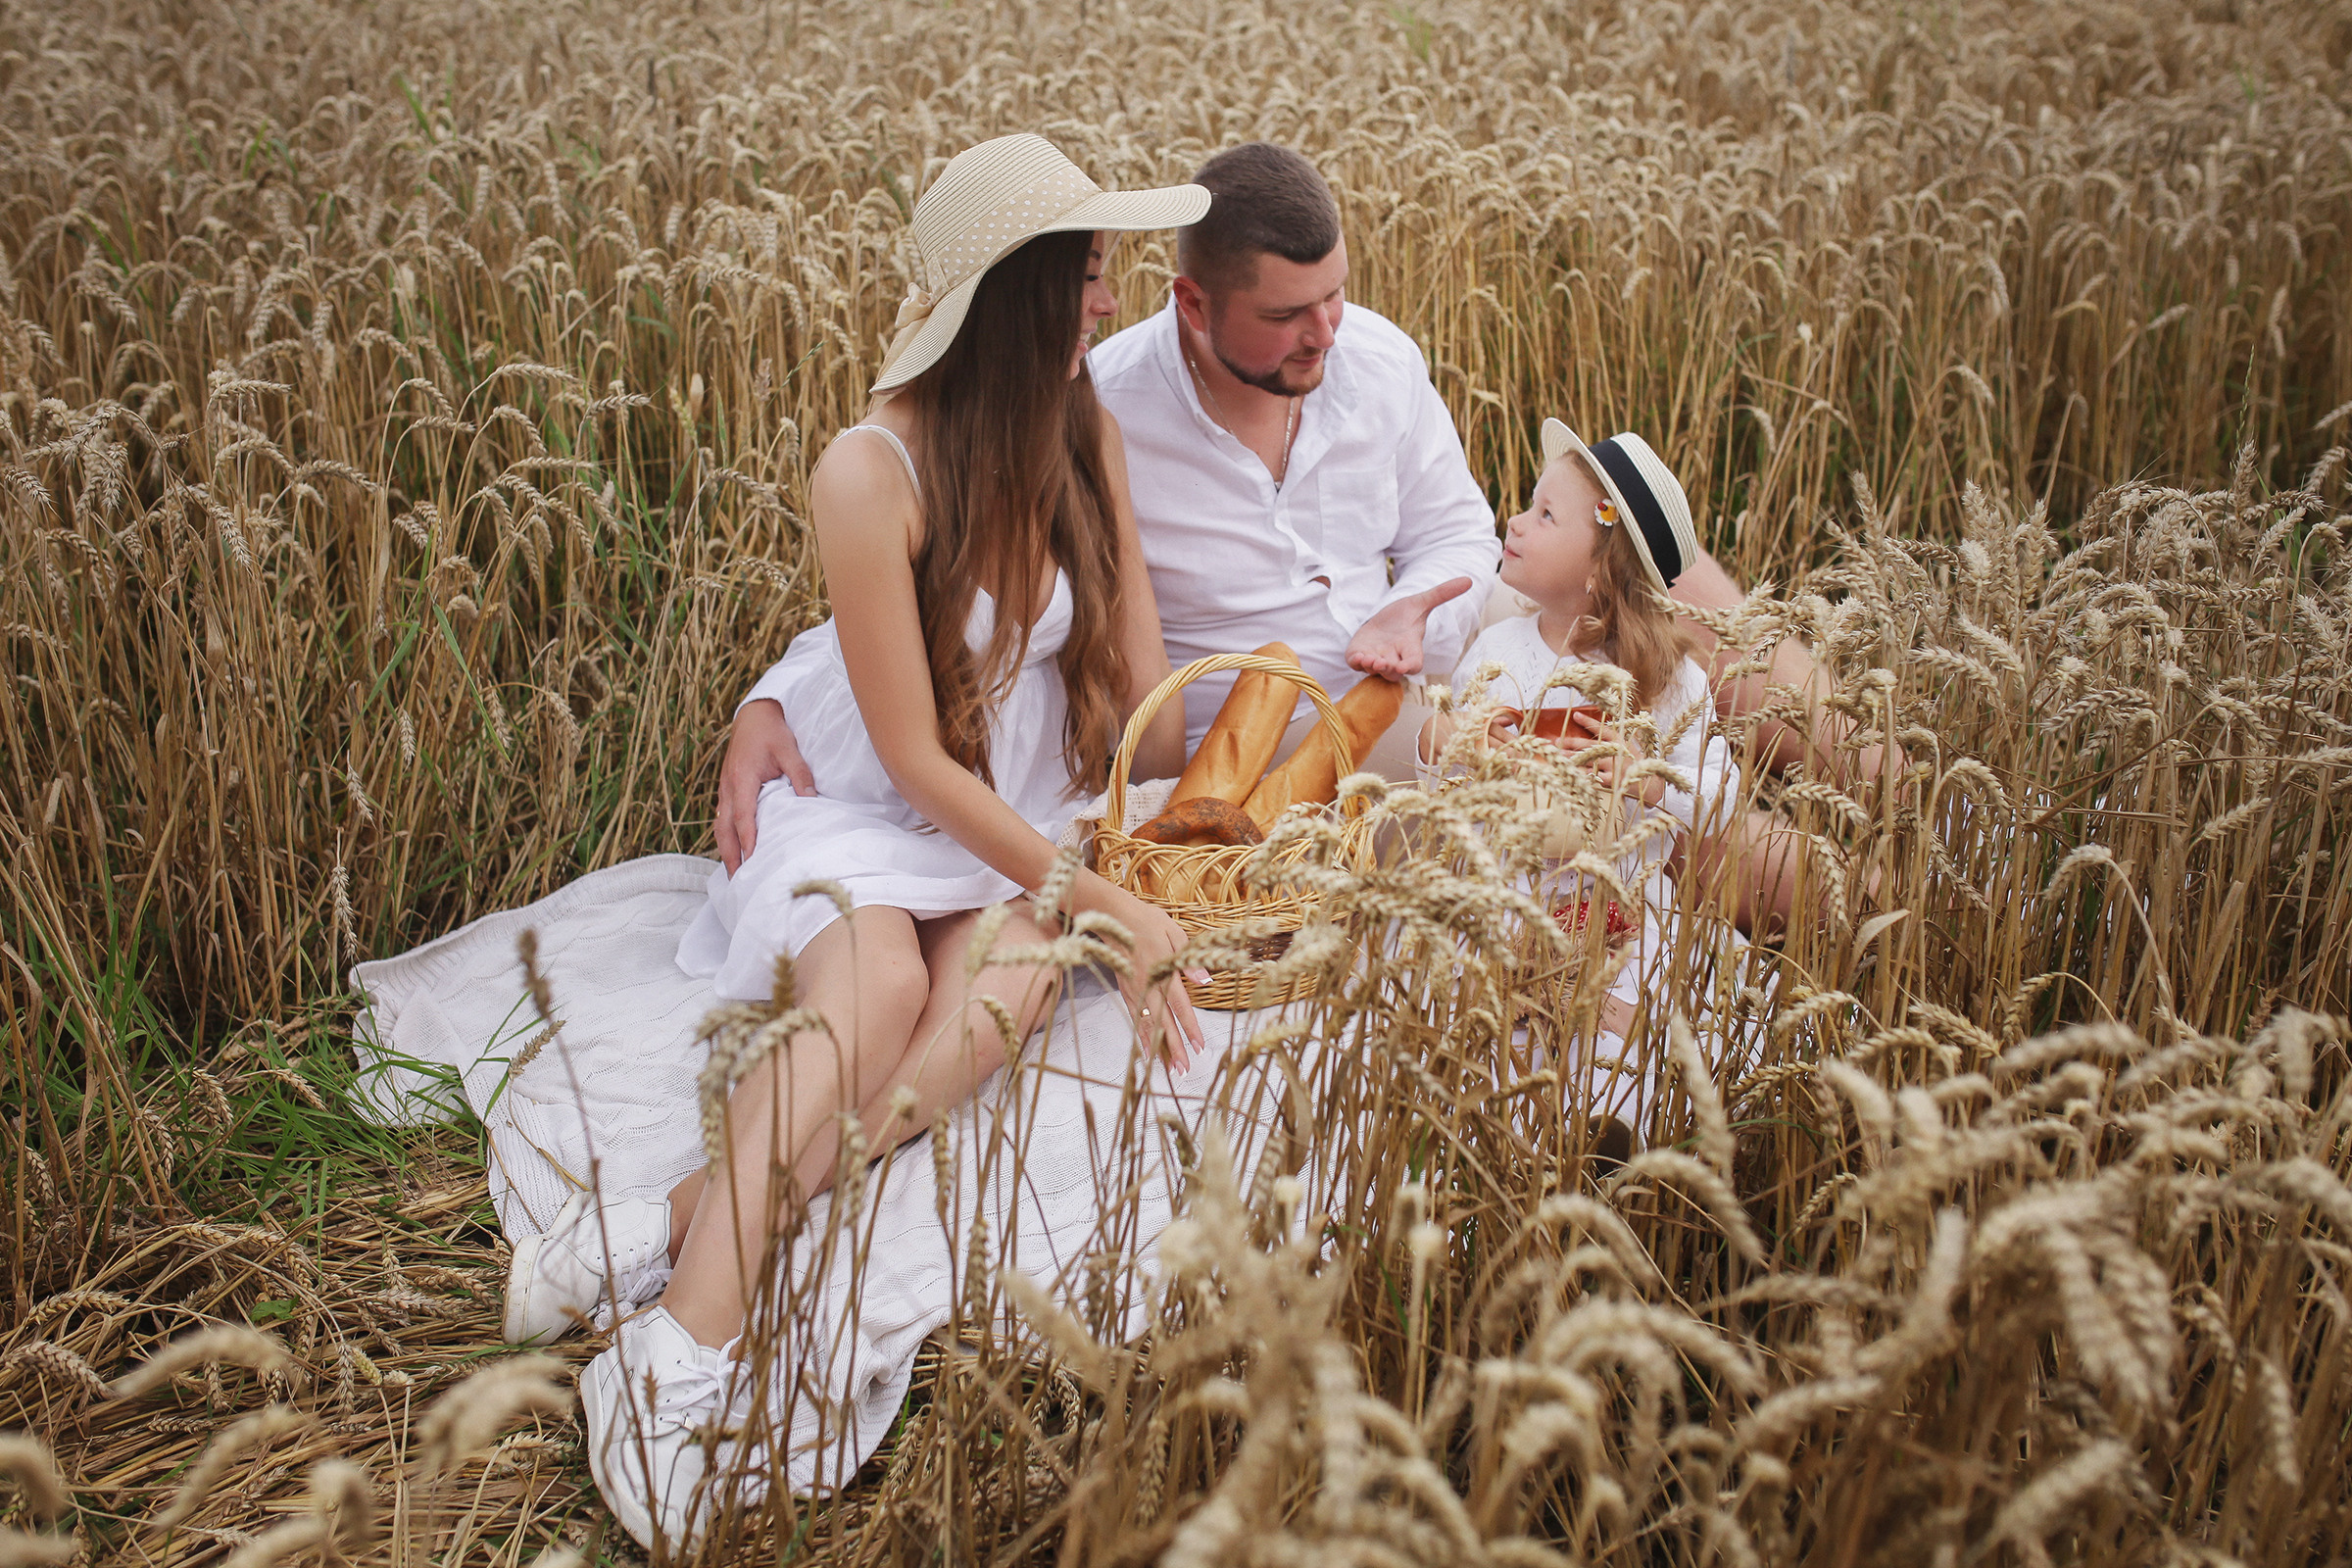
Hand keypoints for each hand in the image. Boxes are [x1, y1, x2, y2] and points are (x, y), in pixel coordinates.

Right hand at [716, 699, 815, 873]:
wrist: (752, 715)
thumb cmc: (771, 732)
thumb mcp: (789, 749)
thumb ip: (800, 775)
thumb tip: (809, 800)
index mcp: (742, 778)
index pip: (744, 816)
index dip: (747, 839)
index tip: (752, 860)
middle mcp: (728, 787)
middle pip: (724, 828)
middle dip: (730, 855)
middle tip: (737, 880)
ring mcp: (724, 789)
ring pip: (720, 825)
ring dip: (726, 849)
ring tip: (734, 873)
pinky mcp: (726, 790)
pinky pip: (722, 818)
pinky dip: (725, 837)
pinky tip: (733, 850)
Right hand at [1099, 886, 1206, 1073]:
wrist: (1111, 915)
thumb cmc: (1145, 920)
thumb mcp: (1173, 932)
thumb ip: (1188, 959)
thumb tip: (1205, 981)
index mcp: (1161, 970)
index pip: (1179, 1006)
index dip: (1189, 1027)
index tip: (1199, 1046)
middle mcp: (1146, 984)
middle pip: (1162, 1022)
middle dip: (1174, 1048)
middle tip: (1184, 1069)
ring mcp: (1133, 989)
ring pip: (1147, 1024)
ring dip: (1157, 1048)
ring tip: (1167, 1069)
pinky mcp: (1124, 989)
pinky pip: (1134, 1017)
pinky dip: (1140, 1036)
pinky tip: (1146, 1052)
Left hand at [1346, 576, 1475, 679]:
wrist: (1381, 621)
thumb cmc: (1403, 616)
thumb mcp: (1421, 602)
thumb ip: (1442, 594)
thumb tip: (1468, 580)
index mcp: (1410, 647)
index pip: (1414, 664)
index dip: (1410, 667)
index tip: (1405, 666)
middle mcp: (1394, 657)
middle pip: (1394, 673)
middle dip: (1388, 669)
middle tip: (1382, 662)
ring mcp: (1376, 658)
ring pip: (1374, 671)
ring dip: (1371, 667)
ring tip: (1368, 658)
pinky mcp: (1359, 655)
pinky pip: (1357, 665)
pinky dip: (1356, 662)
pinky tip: (1357, 656)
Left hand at [1557, 717, 1654, 799]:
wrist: (1649, 783)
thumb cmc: (1636, 763)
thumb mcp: (1628, 746)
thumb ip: (1613, 739)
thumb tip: (1593, 728)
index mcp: (1620, 740)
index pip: (1602, 729)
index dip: (1588, 722)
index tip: (1575, 715)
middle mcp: (1616, 751)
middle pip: (1590, 745)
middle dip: (1571, 743)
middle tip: (1556, 742)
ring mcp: (1614, 766)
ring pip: (1588, 760)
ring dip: (1571, 758)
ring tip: (1558, 757)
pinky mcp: (1613, 780)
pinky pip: (1594, 776)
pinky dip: (1582, 775)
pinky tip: (1570, 774)